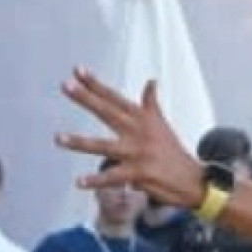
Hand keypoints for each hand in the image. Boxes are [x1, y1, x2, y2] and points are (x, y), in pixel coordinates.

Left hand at [57, 69, 203, 211]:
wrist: (192, 179)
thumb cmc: (172, 151)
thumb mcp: (162, 124)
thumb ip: (151, 104)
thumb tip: (152, 81)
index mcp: (142, 118)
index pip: (114, 97)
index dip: (95, 84)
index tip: (77, 70)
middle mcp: (139, 131)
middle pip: (107, 112)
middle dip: (86, 98)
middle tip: (66, 85)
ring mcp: (138, 153)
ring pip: (104, 146)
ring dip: (80, 142)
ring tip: (58, 138)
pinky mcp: (139, 174)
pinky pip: (112, 177)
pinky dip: (95, 180)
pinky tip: (78, 181)